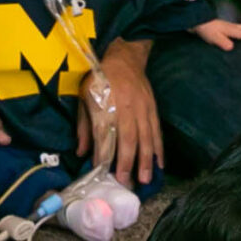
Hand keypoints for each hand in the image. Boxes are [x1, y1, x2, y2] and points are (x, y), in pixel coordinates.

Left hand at [79, 44, 163, 188]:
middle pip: (128, 139)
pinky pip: (157, 131)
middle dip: (128, 163)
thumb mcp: (84, 97)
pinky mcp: (152, 108)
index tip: (102, 171)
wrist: (124, 57)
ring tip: (146, 180)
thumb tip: (80, 152)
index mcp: (106, 104)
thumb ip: (83, 126)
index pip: (105, 134)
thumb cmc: (100, 79)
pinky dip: (159, 149)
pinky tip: (160, 163)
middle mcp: (125, 107)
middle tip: (127, 183)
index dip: (104, 154)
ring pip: (145, 138)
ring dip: (146, 161)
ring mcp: (142, 108)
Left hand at [191, 18, 240, 49]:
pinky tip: (238, 36)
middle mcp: (232, 27)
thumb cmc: (206, 29)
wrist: (196, 20)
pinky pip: (237, 29)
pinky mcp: (223, 27)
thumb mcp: (214, 37)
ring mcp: (228, 26)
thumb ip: (223, 42)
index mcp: (232, 29)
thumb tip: (231, 47)